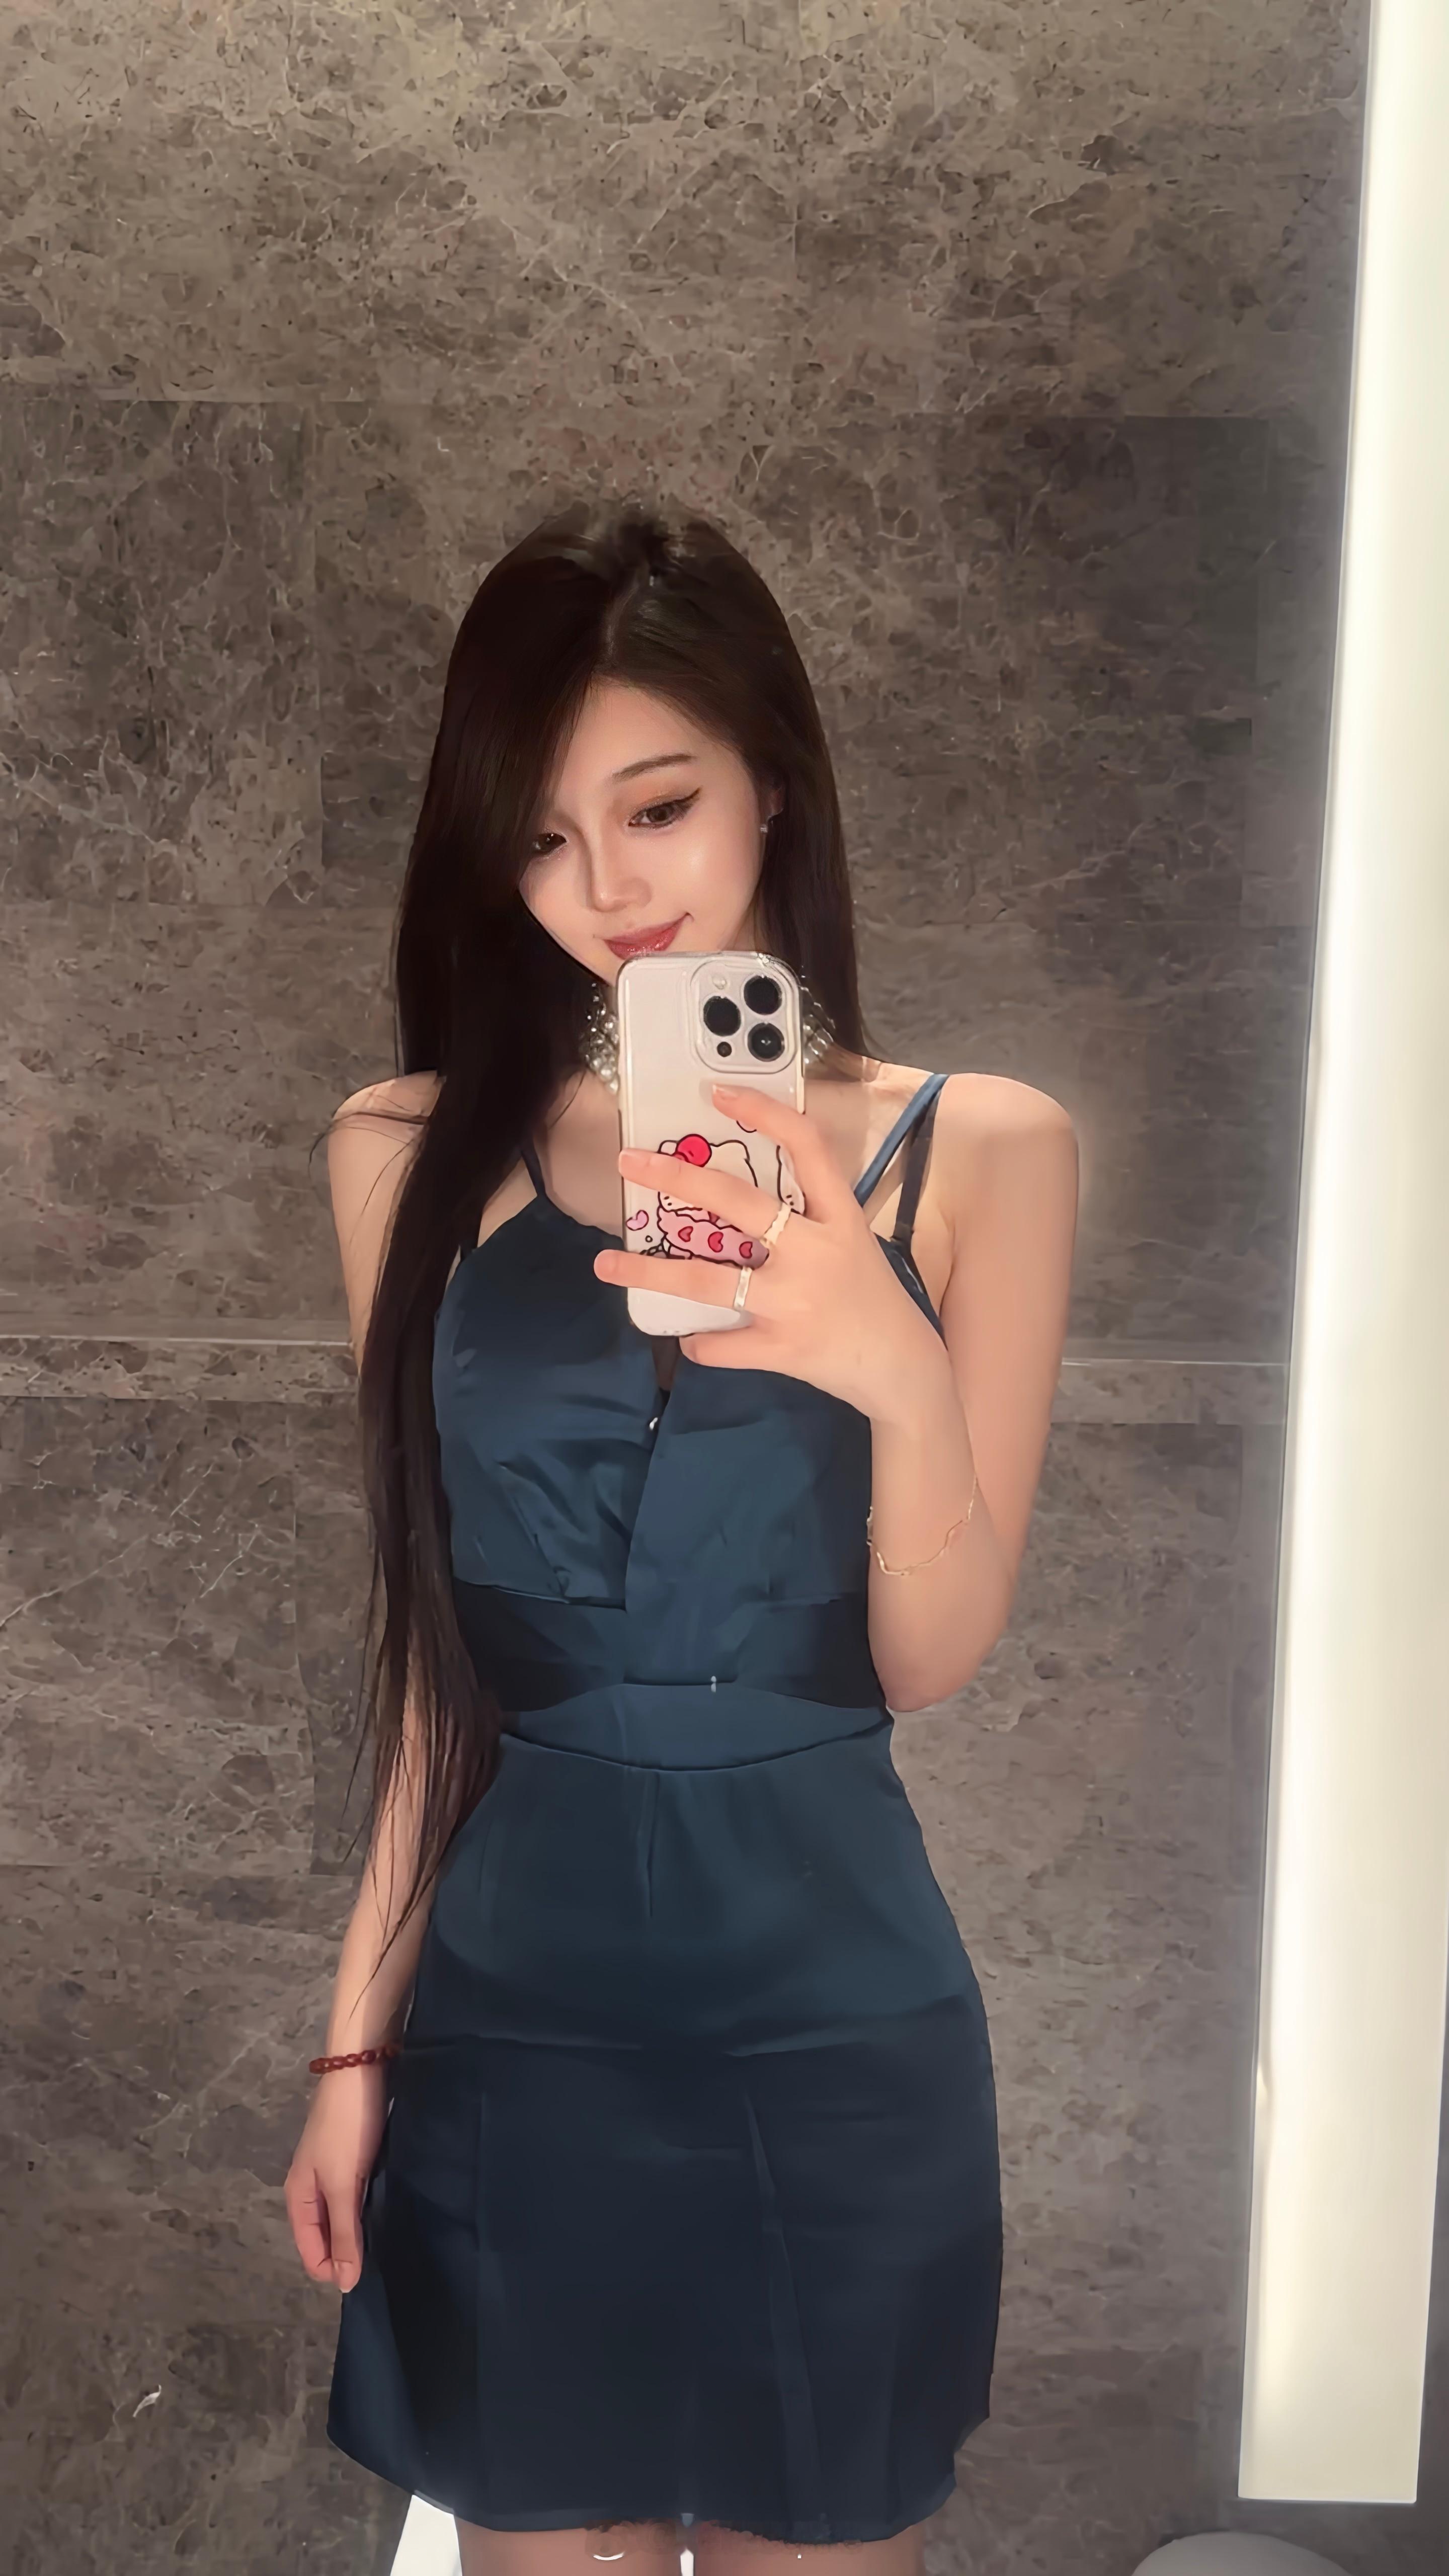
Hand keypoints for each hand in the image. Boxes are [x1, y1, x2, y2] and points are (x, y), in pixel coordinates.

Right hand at [285, 2062, 389, 2295]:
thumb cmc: (348, 2127)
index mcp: (299, 2197)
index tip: (366, 2276)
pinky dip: (367, 2210)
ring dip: (358, 2232)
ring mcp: (331, 2172)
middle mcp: (311, 2188)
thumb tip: (344, 2284)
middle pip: (324, 2237)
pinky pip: (356, 2197)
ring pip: (342, 2218)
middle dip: (346, 2254)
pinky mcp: (352, 2158)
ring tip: (387, 2244)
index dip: (334, 2269)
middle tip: (381, 2262)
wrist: (361, 2068)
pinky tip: (386, 2213)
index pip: (310, 2253)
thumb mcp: (344, 2183)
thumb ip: (344, 2233)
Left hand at [593, 1082, 949, 1424]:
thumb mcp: (853, 1243)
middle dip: (676, 1179)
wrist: (902, 1369)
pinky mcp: (783, 1347)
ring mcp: (795, 1301)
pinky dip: (698, 1343)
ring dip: (649, 1272)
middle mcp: (816, 1252)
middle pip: (736, 1203)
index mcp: (839, 1217)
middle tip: (628, 1163)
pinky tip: (689, 1340)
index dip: (764, 1114)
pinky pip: (720, 1344)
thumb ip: (807, 1220)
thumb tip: (731, 1202)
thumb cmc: (871, 1299)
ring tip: (605, 1264)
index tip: (718, 1094)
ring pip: (706, 1280)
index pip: (807, 1148)